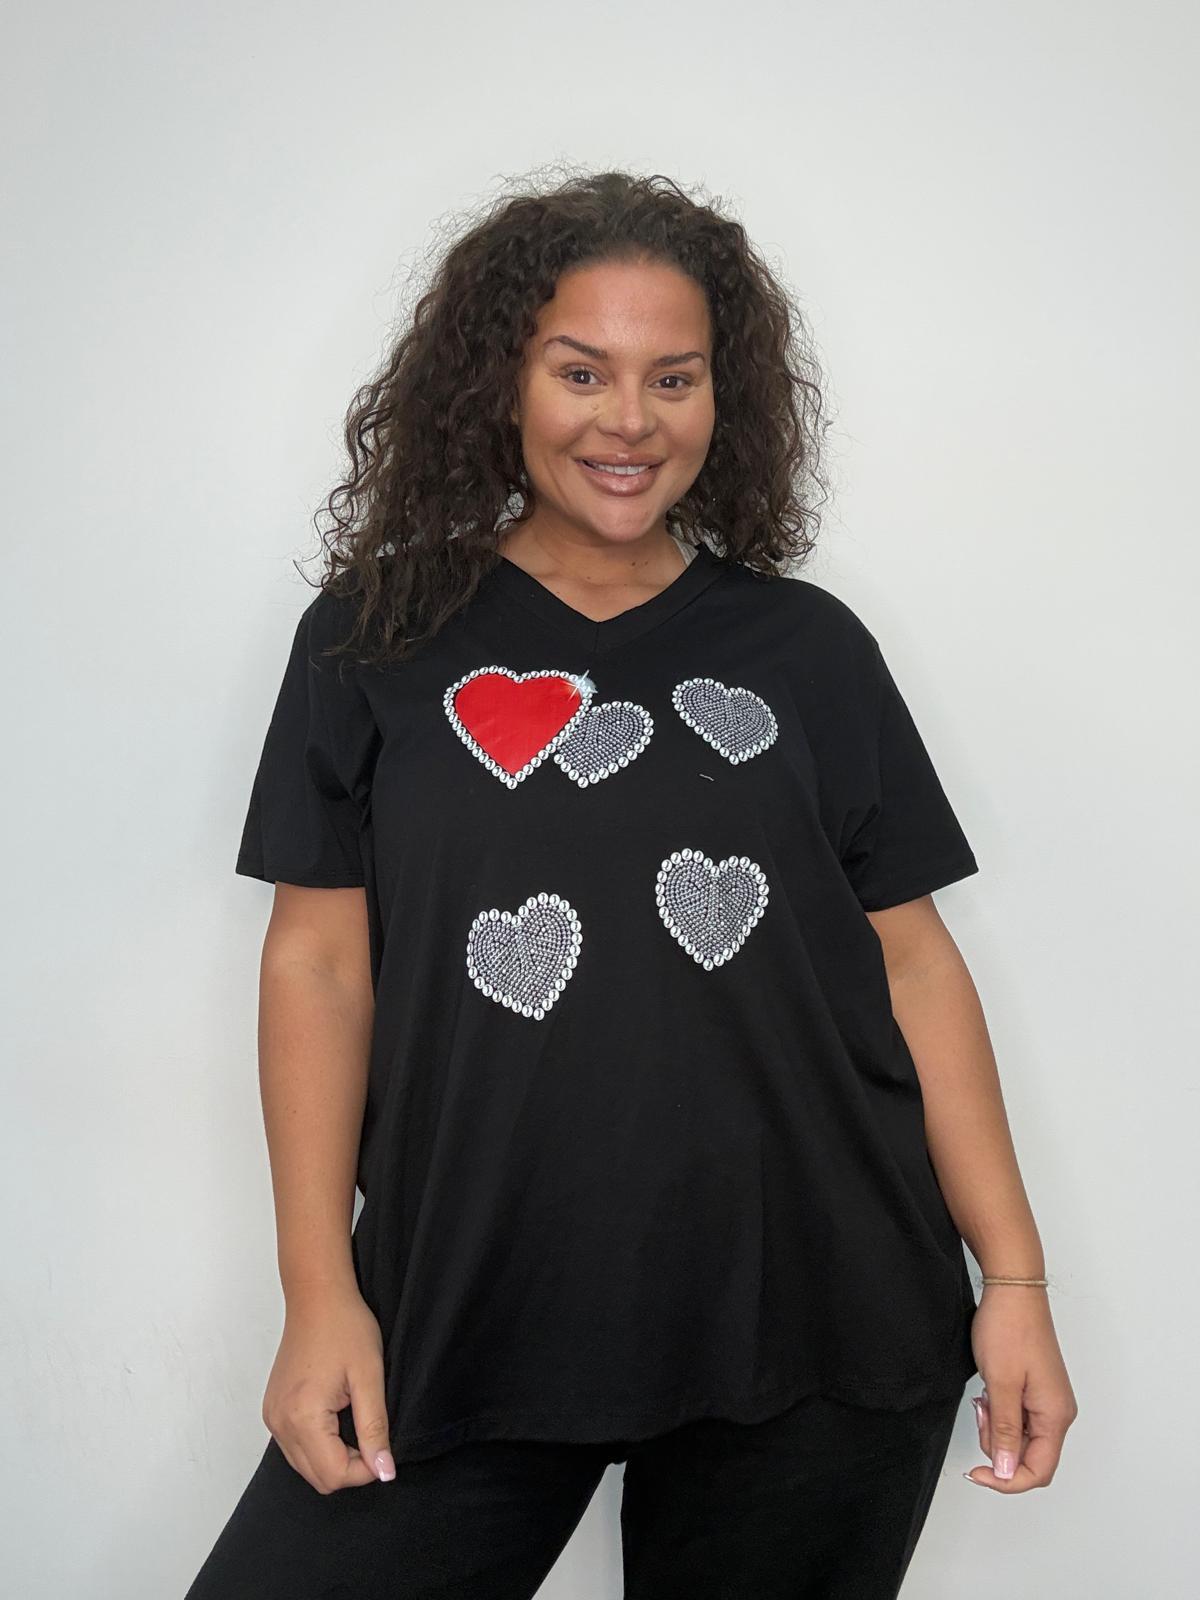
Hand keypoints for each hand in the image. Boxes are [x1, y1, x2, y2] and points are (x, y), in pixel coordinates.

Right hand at [261, 1282, 396, 1493]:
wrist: (317, 1296)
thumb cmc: (346, 1327)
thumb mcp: (370, 1377)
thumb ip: (375, 1428)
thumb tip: (384, 1472)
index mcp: (302, 1417)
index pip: (334, 1475)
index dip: (366, 1469)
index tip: (382, 1444)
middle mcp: (279, 1423)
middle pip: (318, 1478)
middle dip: (350, 1467)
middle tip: (370, 1433)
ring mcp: (271, 1418)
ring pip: (305, 1467)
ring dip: (334, 1457)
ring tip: (352, 1420)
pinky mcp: (271, 1410)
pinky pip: (295, 1448)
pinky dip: (318, 1446)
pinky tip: (335, 1418)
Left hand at [964, 1285, 1077, 1491]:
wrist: (1013, 1290)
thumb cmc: (1009, 1329)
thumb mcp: (1001, 1384)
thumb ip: (1006, 1432)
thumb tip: (1007, 1472)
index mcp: (1055, 1416)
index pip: (1037, 1471)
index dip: (1006, 1480)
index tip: (978, 1472)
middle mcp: (1057, 1412)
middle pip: (1029, 1457)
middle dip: (999, 1446)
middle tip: (981, 1412)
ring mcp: (1047, 1401)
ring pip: (1020, 1438)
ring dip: (997, 1426)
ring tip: (985, 1395)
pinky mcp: (1035, 1390)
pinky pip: (1017, 1417)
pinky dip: (999, 1411)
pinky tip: (989, 1390)